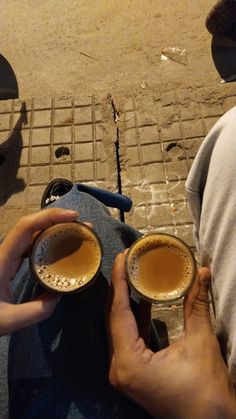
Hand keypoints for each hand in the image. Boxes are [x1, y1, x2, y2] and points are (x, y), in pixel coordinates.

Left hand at [0, 208, 77, 335]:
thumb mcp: (9, 321)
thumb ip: (37, 310)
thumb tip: (59, 296)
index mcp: (2, 259)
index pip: (26, 227)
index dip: (50, 216)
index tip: (73, 217)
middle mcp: (4, 251)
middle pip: (32, 225)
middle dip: (58, 220)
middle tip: (83, 226)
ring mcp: (5, 255)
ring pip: (31, 234)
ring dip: (54, 229)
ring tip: (77, 233)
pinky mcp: (7, 262)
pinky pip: (30, 245)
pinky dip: (47, 241)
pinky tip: (60, 248)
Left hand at [109, 253, 235, 418]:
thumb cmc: (206, 391)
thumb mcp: (201, 342)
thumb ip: (197, 304)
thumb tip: (202, 272)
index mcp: (130, 362)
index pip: (118, 312)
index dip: (120, 281)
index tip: (120, 258)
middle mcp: (120, 369)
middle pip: (114, 319)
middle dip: (120, 288)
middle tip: (124, 261)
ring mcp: (124, 374)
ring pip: (119, 328)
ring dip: (125, 302)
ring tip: (131, 276)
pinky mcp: (133, 374)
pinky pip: (127, 339)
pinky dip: (134, 320)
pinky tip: (142, 303)